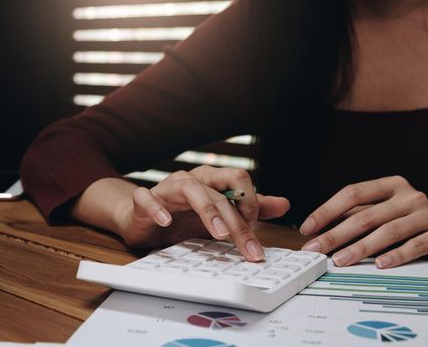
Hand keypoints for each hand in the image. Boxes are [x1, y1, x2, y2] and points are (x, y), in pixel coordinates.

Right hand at [115, 166, 289, 260]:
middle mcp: (192, 179)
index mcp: (211, 180)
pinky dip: (157, 208)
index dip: (251, 205)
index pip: (239, 180)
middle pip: (219, 189)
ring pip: (190, 188)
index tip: (253, 233)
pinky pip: (148, 197)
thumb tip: (284, 204)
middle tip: (248, 248)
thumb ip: (250, 209)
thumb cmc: (181, 216)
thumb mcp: (220, 216)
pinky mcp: (144, 199)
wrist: (143, 219)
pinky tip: (166, 221)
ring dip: (207, 210)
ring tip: (219, 233)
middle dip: (237, 219)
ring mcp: (167, 187)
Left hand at [300, 176, 427, 267]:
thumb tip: (319, 229)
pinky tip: (379, 264)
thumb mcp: (385, 206)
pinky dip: (396, 255)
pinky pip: (415, 245)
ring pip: (387, 232)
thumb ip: (359, 213)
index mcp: (390, 185)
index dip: (327, 211)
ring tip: (340, 260)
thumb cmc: (410, 215)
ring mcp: (425, 214)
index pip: (351, 194)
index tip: (308, 228)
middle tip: (315, 249)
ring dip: (360, 248)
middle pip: (365, 216)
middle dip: (335, 235)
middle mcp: (408, 197)